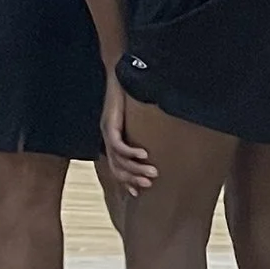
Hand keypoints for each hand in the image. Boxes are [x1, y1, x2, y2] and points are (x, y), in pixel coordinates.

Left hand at [100, 77, 153, 194]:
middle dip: (133, 179)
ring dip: (136, 168)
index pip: (117, 169)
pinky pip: (119, 144)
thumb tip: (162, 141)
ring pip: (119, 160)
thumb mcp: (137, 119)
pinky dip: (132, 152)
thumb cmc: (130, 96)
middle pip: (117, 169)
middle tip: (149, 185)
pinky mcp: (109, 124)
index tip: (139, 192)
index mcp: (112, 142)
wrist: (119, 76)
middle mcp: (107, 141)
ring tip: (152, 173)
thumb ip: (145, 132)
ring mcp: (107, 134)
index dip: (127, 182)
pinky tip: (145, 155)